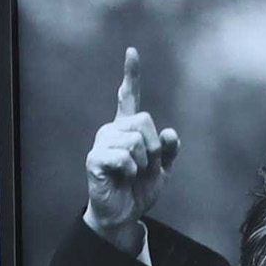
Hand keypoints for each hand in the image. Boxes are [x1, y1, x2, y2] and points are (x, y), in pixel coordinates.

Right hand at [82, 46, 179, 254]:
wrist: (125, 213)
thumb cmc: (140, 188)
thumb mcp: (164, 167)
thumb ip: (170, 148)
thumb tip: (169, 133)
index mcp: (128, 127)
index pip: (129, 96)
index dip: (130, 73)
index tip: (131, 51)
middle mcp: (113, 129)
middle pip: (144, 120)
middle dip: (153, 147)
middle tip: (145, 165)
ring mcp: (102, 142)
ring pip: (136, 139)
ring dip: (143, 161)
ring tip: (133, 173)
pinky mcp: (95, 158)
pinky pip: (124, 156)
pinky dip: (131, 170)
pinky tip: (124, 177)